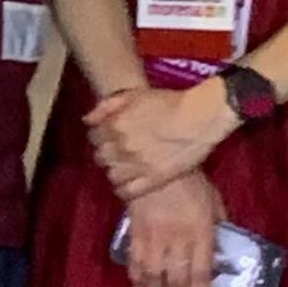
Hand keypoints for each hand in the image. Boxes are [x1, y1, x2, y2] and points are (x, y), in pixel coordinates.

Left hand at [87, 78, 232, 201]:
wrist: (199, 117)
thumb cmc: (169, 102)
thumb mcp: (134, 95)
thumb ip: (107, 106)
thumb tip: (87, 119)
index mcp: (116, 125)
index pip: (94, 137)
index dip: (101, 136)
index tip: (108, 137)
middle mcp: (123, 146)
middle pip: (101, 157)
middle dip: (107, 153)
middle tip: (118, 152)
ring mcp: (138, 165)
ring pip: (111, 175)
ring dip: (115, 170)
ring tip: (124, 167)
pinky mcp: (154, 179)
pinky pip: (127, 191)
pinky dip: (124, 189)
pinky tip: (129, 183)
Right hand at [119, 173, 224, 286]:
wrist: (155, 160)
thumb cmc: (190, 180)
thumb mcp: (214, 200)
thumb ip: (218, 224)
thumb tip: (221, 245)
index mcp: (201, 232)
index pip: (200, 272)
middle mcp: (178, 238)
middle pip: (176, 277)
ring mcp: (154, 235)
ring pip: (154, 272)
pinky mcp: (135, 229)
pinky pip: (135, 258)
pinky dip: (136, 274)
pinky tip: (139, 282)